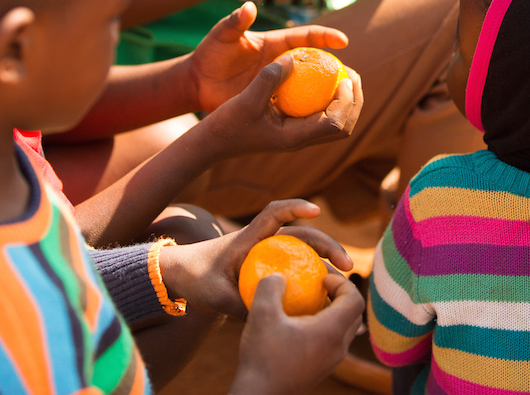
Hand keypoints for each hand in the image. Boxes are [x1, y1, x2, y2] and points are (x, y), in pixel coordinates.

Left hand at [158, 199, 357, 318]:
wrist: (182, 275)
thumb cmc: (196, 279)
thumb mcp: (215, 296)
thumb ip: (240, 306)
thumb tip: (272, 321)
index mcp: (248, 238)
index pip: (274, 213)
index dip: (295, 207)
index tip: (316, 211)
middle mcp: (262, 241)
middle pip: (302, 234)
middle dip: (327, 244)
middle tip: (347, 265)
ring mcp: (267, 253)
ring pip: (304, 251)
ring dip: (326, 261)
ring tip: (345, 281)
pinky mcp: (269, 267)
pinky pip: (297, 268)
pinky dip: (314, 278)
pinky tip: (329, 299)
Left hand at [189, 2, 349, 111]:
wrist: (196, 82)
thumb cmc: (208, 54)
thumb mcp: (221, 36)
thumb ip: (233, 22)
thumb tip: (249, 7)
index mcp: (276, 43)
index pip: (307, 37)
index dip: (326, 37)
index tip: (344, 41)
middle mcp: (283, 63)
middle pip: (319, 63)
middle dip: (339, 68)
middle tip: (355, 78)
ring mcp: (280, 83)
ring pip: (312, 88)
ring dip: (329, 95)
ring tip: (348, 104)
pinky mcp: (273, 100)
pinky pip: (297, 107)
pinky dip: (310, 113)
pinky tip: (322, 123)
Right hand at [199, 52, 361, 157]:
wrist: (213, 142)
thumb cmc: (227, 123)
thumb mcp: (246, 99)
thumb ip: (270, 79)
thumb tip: (294, 58)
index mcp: (294, 138)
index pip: (335, 124)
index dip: (347, 101)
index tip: (345, 77)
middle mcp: (300, 140)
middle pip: (343, 127)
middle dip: (354, 102)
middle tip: (353, 75)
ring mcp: (297, 136)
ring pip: (334, 123)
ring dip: (345, 102)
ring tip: (345, 76)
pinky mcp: (291, 128)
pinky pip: (319, 115)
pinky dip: (328, 99)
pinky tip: (322, 78)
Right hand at [229, 274, 363, 394]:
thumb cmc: (262, 355)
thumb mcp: (261, 313)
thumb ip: (271, 285)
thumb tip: (280, 275)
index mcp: (331, 332)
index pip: (355, 299)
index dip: (342, 282)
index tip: (320, 277)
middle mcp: (339, 347)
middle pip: (355, 313)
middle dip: (341, 294)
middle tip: (319, 284)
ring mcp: (332, 361)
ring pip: (346, 328)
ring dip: (334, 310)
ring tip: (309, 301)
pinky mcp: (322, 368)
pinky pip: (335, 341)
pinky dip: (326, 325)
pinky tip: (300, 322)